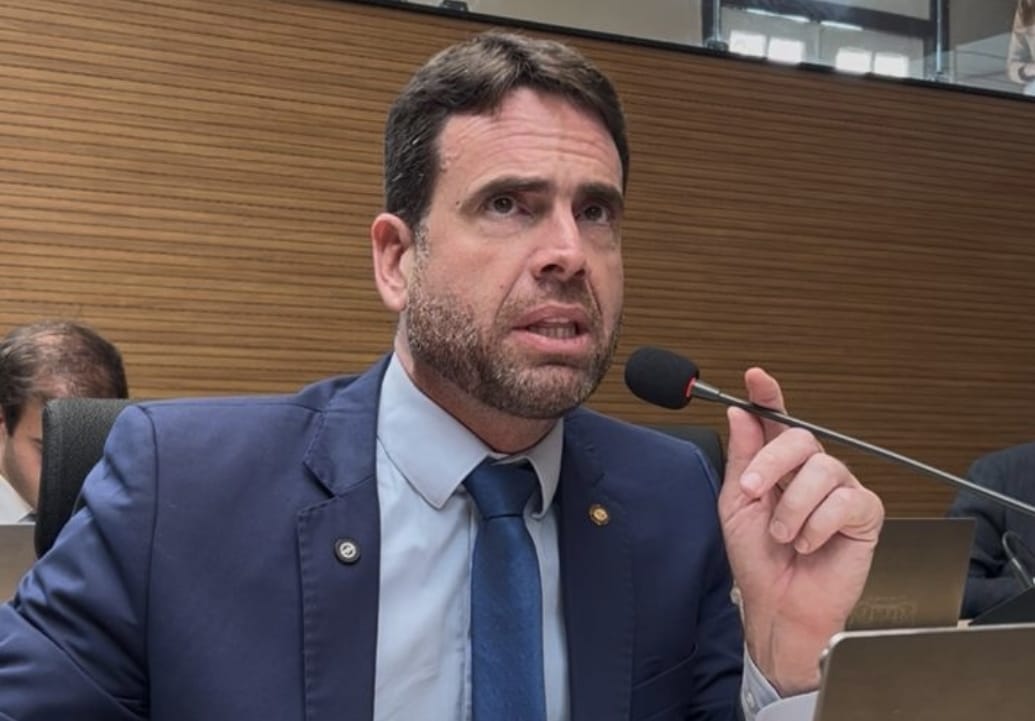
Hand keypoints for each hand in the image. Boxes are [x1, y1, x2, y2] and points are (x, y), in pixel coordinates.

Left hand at [718, 367, 883, 694]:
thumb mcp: (737, 504)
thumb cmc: (758, 559)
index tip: (755, 377)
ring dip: (792, 508)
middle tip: (752, 491)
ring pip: (822, 470)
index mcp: (778, 465)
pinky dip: (818, 526)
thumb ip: (742, 457)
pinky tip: (810, 544)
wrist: (778, 604)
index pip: (776, 420)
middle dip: (770, 463)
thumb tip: (741, 412)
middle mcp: (811, 471)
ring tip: (784, 536)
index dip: (767, 395)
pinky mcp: (864, 514)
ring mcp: (840, 490)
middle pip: (800, 438)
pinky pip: (844, 502)